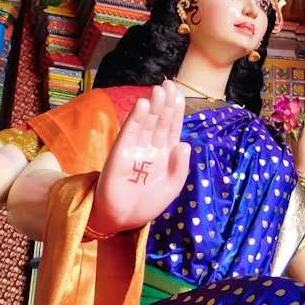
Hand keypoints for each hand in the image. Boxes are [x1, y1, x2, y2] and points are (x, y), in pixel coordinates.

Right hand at [89, 81, 190, 234]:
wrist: (123, 219)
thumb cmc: (147, 204)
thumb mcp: (172, 188)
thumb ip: (180, 168)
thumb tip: (184, 144)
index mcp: (164, 154)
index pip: (171, 128)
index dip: (175, 112)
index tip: (178, 95)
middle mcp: (150, 148)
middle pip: (159, 121)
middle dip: (165, 103)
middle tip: (169, 85)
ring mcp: (135, 149)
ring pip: (146, 123)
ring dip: (152, 106)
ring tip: (158, 90)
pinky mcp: (120, 153)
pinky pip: (130, 133)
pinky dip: (136, 119)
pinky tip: (143, 105)